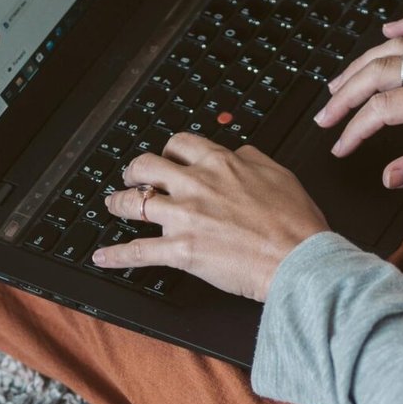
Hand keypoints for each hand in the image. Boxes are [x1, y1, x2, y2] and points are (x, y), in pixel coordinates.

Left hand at [94, 133, 329, 301]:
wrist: (299, 259)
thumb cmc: (296, 223)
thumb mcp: (278, 173)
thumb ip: (251, 159)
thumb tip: (237, 153)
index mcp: (221, 163)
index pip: (180, 144)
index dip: (168, 151)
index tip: (166, 158)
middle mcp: (197, 185)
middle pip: (147, 166)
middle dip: (134, 171)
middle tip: (133, 177)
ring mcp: (185, 217)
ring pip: (133, 203)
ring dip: (118, 204)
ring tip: (112, 205)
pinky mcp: (181, 250)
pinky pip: (138, 251)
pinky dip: (116, 255)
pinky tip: (102, 256)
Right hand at [315, 14, 402, 188]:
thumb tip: (388, 175)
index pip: (384, 107)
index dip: (356, 128)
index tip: (339, 146)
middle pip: (382, 72)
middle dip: (348, 94)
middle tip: (325, 115)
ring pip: (399, 49)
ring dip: (365, 63)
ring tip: (339, 82)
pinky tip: (390, 28)